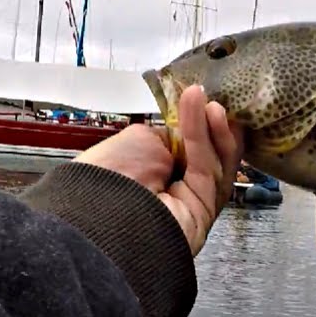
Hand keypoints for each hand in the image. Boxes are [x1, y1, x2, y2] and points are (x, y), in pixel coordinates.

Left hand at [74, 85, 243, 254]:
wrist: (101, 216)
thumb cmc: (106, 176)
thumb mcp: (139, 139)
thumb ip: (169, 135)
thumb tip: (188, 131)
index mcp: (152, 175)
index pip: (186, 150)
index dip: (198, 125)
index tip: (203, 100)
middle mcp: (172, 191)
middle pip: (207, 157)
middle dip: (212, 127)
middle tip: (215, 101)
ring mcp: (190, 203)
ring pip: (214, 164)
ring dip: (214, 130)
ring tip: (212, 103)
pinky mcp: (204, 210)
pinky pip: (210, 172)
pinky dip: (211, 141)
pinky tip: (209, 114)